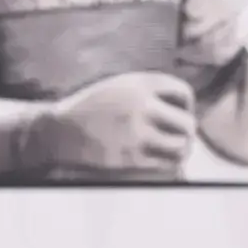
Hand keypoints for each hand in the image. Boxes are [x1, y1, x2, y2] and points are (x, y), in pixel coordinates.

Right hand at [37, 72, 196, 175]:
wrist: (59, 131)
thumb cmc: (92, 108)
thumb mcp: (119, 85)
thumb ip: (148, 90)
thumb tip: (182, 105)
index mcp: (140, 83)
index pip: (183, 92)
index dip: (186, 105)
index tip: (179, 114)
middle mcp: (142, 106)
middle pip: (188, 123)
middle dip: (187, 131)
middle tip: (180, 137)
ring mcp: (137, 133)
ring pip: (181, 146)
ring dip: (181, 149)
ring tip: (176, 151)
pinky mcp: (130, 157)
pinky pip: (165, 164)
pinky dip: (169, 164)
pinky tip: (162, 161)